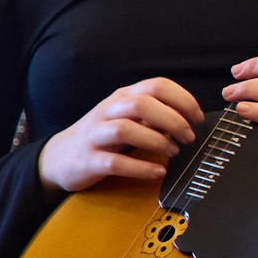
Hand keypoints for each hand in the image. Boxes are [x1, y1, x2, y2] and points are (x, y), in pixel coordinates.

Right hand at [39, 78, 202, 192]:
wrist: (59, 157)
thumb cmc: (103, 136)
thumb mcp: (127, 117)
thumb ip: (154, 114)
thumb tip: (187, 117)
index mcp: (122, 97)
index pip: (156, 85)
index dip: (182, 99)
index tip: (197, 117)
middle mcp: (108, 111)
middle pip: (142, 104)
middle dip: (172, 120)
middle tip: (188, 137)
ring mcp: (96, 135)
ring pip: (125, 129)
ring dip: (156, 141)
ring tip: (174, 152)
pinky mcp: (89, 160)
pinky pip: (115, 162)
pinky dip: (140, 168)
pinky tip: (158, 172)